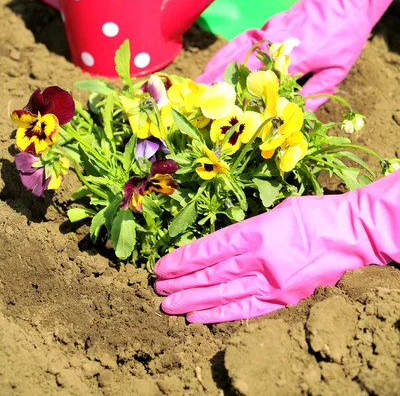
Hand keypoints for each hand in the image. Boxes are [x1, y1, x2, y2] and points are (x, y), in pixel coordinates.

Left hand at [154, 172, 399, 323]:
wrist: (348, 234)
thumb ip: (246, 228)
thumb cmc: (311, 214)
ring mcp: (270, 282)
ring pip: (223, 294)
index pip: (208, 250)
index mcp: (255, 233)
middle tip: (157, 288)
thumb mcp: (273, 210)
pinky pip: (245, 309)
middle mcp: (258, 260)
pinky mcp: (282, 298)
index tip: (161, 267)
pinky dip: (220, 314)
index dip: (182, 260)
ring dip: (193, 300)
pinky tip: (198, 318)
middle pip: (210, 275)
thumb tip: (221, 243)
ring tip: (168, 305)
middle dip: (181, 282)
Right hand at [197, 0, 399, 110]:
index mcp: (296, 57)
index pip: (266, 82)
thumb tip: (296, 116)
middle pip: (242, 64)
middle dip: (220, 82)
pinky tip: (216, 62)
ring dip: (216, 66)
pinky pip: (243, 41)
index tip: (228, 111)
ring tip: (200, 82)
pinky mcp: (268, 25)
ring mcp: (269, 31)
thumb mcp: (338, 70)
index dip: (245, 98)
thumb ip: (316, 93)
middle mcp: (277, 42)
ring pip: (237, 50)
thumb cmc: (346, 35)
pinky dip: (226, 51)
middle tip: (201, 99)